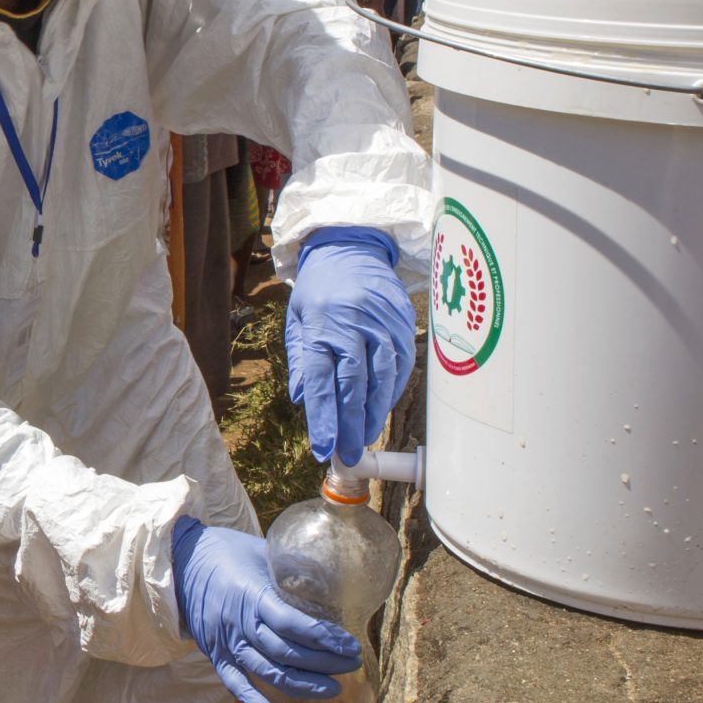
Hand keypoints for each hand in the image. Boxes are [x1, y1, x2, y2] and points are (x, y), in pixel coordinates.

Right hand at [171, 517, 361, 702]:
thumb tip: (330, 580)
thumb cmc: (226, 552)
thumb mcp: (262, 552)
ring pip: (268, 672)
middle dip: (324, 663)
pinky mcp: (216, 655)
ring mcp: (226, 643)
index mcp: (252, 595)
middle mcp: (240, 624)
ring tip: (334, 688)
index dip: (324, 638)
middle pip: (286, 652)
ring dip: (303, 684)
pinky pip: (236, 685)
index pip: (292, 624)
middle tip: (352, 664)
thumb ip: (292, 569)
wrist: (180, 562)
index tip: (350, 645)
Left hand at [285, 227, 417, 467]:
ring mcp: (382, 322)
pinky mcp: (404, 323)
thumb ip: (303, 360)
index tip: (323, 448)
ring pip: (382, 377)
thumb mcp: (298, 320)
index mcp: (321, 323)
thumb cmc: (319, 290)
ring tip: (365, 437)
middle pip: (354, 384)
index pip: (323, 379)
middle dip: (352, 423)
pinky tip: (381, 408)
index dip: (323, 418)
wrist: (352, 249)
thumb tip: (305, 400)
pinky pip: (401, 365)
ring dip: (374, 412)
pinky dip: (392, 391)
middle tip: (350, 453)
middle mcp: (353, 323)